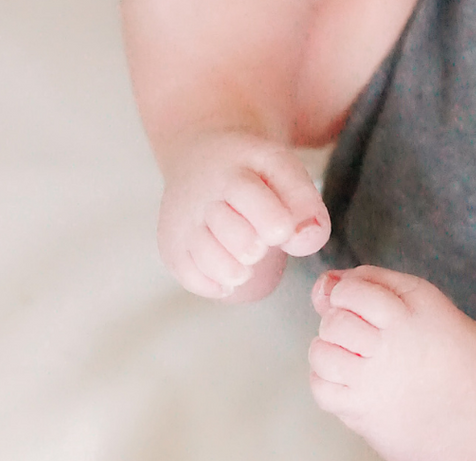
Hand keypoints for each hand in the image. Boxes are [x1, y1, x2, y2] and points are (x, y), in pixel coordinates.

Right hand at [157, 131, 329, 300]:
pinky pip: (192, 278)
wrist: (201, 160)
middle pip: (239, 241)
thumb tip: (303, 240)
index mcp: (233, 170)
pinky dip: (216, 285)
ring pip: (213, 262)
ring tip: (245, 259)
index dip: (275, 224)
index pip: (252, 200)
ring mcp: (181, 221)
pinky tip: (228, 272)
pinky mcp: (170, 245)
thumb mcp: (283, 171)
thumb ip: (304, 202)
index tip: (281, 231)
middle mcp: (201, 195)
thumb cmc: (253, 174)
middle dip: (256, 248)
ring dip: (237, 271)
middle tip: (258, 243)